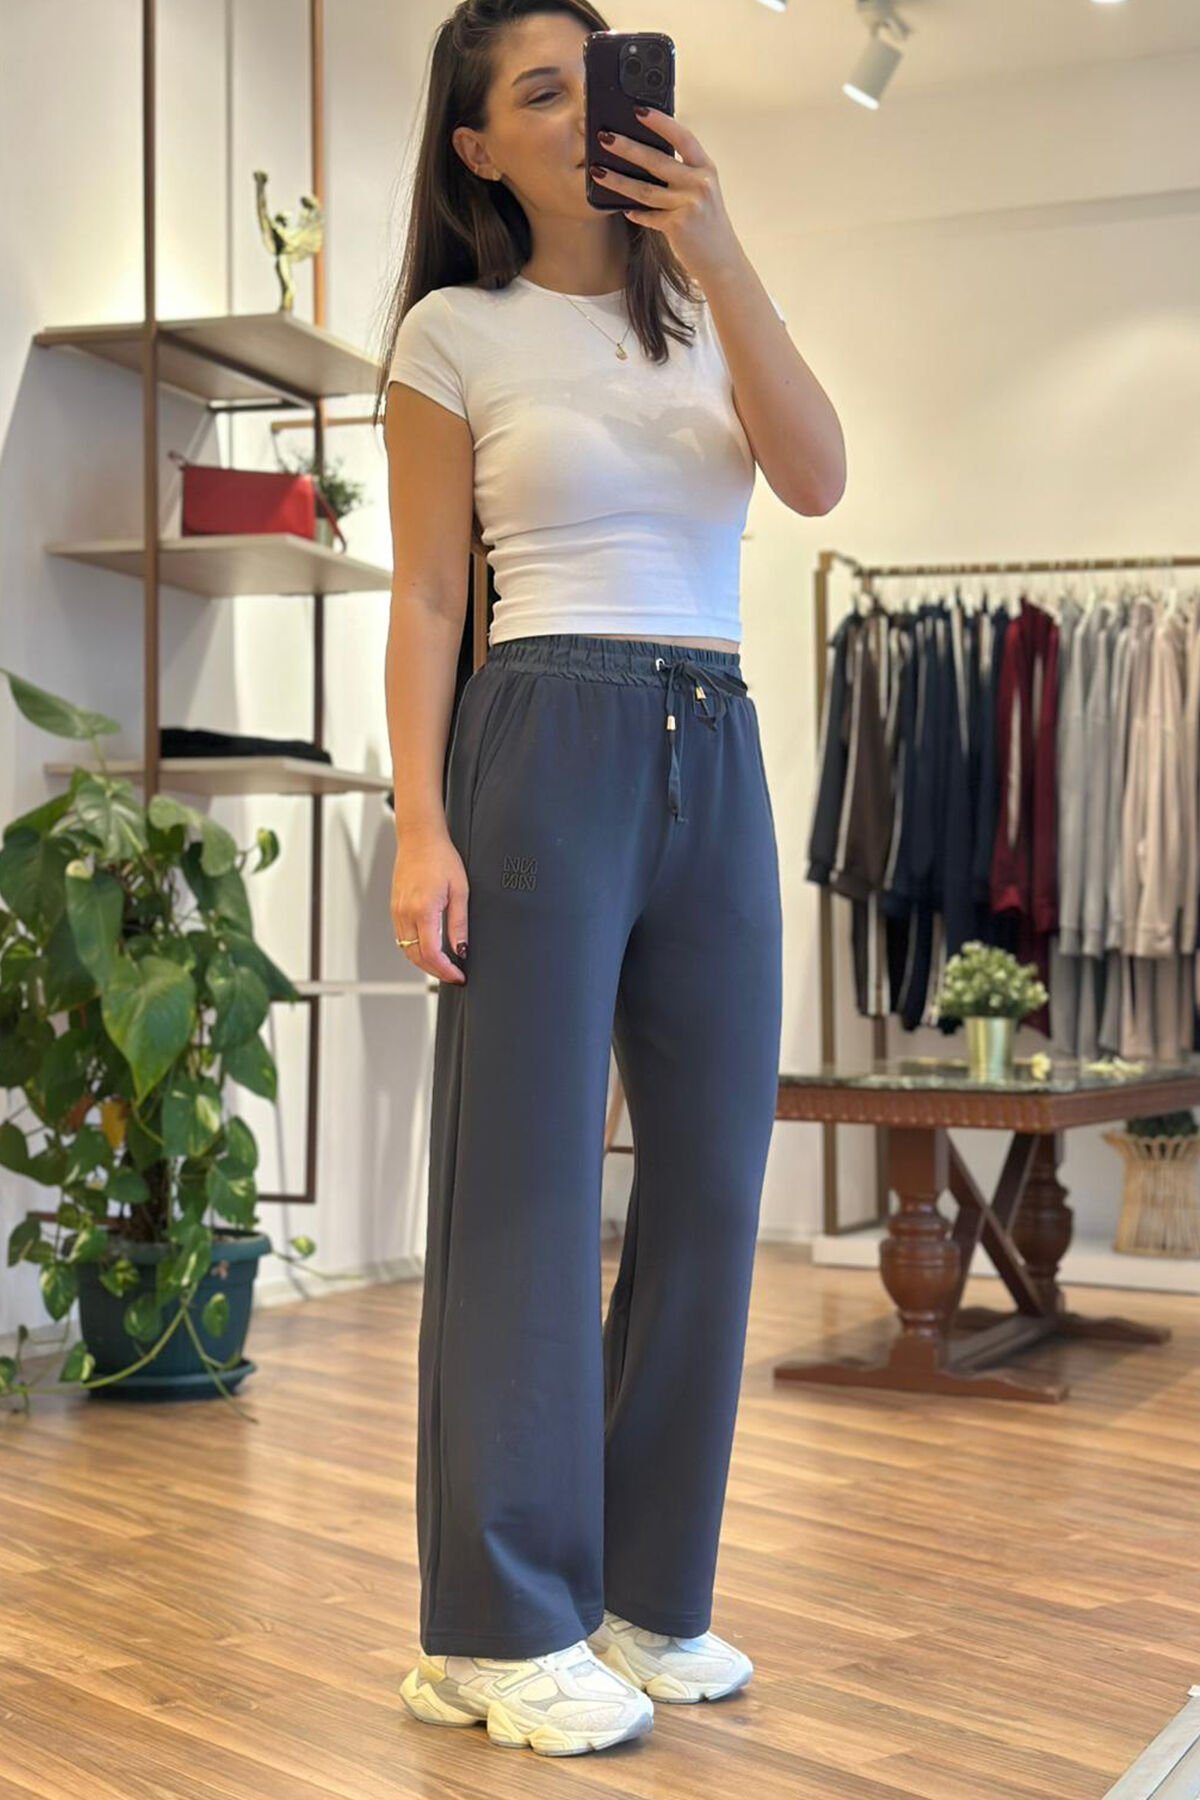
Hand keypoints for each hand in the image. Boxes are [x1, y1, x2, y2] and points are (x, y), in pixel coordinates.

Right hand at [391, 829, 467, 984]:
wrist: (419, 839)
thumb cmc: (441, 858)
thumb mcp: (460, 891)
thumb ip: (459, 924)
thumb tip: (461, 950)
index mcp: (423, 910)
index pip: (432, 954)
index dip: (446, 970)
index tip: (459, 976)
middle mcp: (406, 914)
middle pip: (416, 957)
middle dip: (435, 972)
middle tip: (453, 976)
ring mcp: (397, 912)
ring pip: (406, 950)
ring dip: (424, 963)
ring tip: (444, 966)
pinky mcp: (395, 909)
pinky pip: (401, 938)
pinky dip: (414, 950)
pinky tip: (428, 949)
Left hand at [590, 106, 740, 283]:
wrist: (721, 259)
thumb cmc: (706, 222)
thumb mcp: (702, 191)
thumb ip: (682, 173)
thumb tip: (644, 154)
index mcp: (706, 168)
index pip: (682, 137)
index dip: (660, 122)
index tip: (638, 110)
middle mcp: (700, 183)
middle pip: (657, 161)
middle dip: (627, 147)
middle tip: (604, 137)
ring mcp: (689, 205)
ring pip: (645, 190)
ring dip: (618, 180)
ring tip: (598, 171)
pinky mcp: (678, 226)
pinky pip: (647, 216)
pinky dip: (634, 212)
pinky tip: (621, 208)